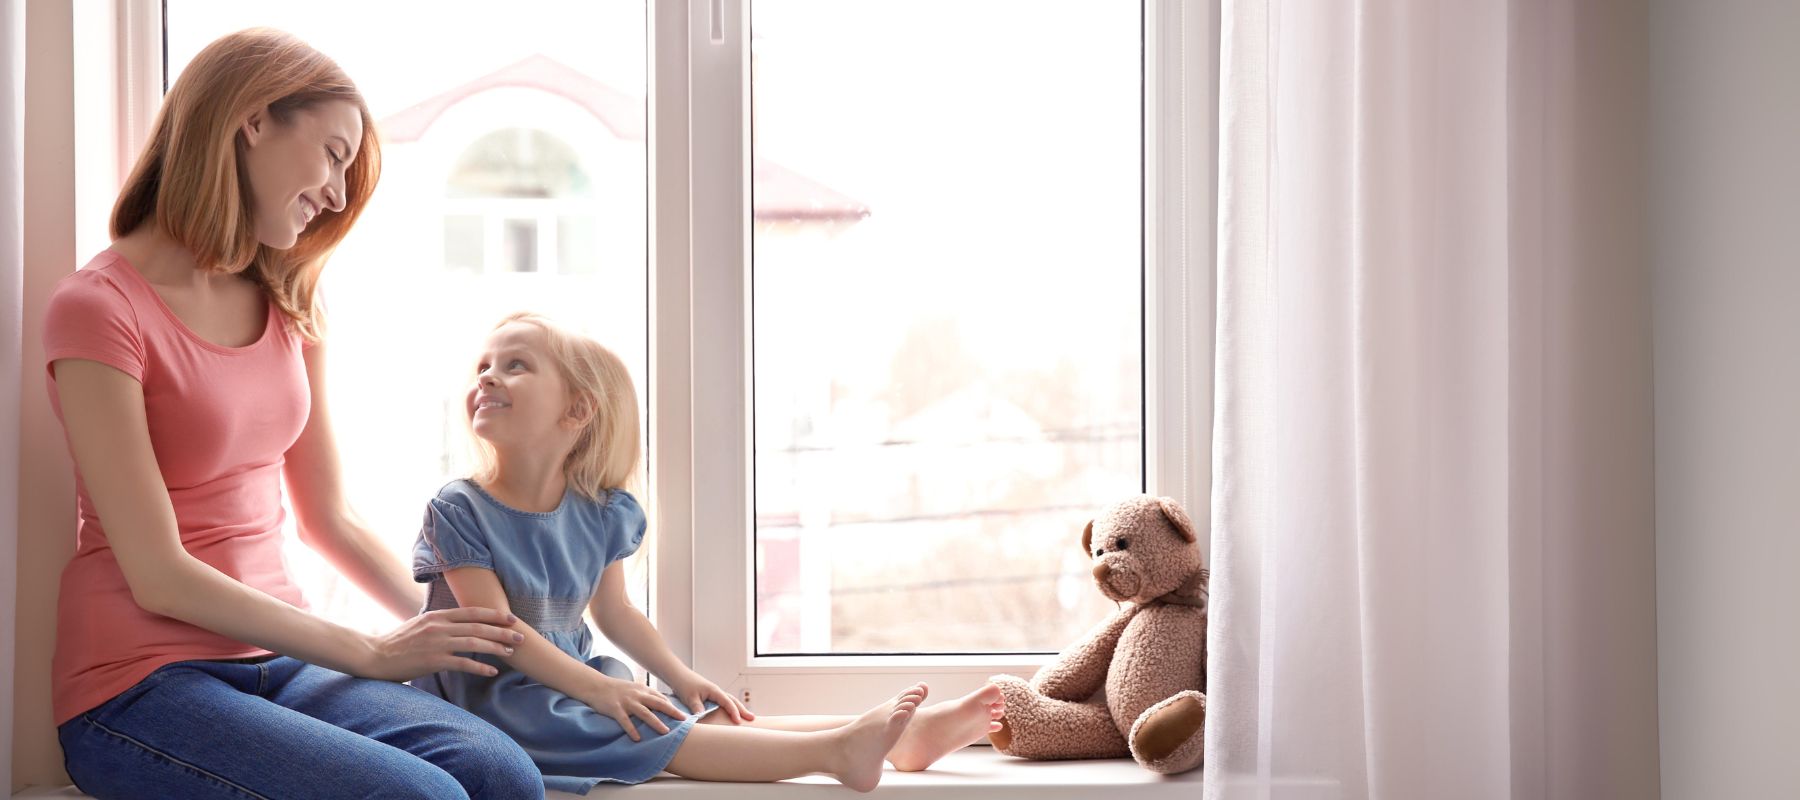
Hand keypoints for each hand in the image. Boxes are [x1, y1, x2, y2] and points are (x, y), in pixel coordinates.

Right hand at [359, 606, 522, 681]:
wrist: (375, 656)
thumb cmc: (398, 642)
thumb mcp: (420, 624)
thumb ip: (440, 623)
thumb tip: (458, 624)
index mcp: (438, 616)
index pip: (472, 612)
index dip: (494, 615)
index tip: (511, 618)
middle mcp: (440, 626)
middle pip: (478, 627)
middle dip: (502, 631)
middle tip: (521, 636)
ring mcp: (437, 643)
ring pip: (474, 643)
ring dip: (496, 648)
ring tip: (511, 652)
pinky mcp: (433, 661)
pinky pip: (462, 663)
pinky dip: (479, 666)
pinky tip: (491, 670)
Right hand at [581, 675, 688, 741]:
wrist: (596, 685)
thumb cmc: (616, 689)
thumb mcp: (634, 688)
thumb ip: (646, 695)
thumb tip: (662, 703)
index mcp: (642, 690)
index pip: (661, 698)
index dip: (673, 706)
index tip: (684, 714)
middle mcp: (637, 695)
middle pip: (658, 704)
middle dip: (672, 712)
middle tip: (683, 720)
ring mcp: (626, 702)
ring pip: (644, 713)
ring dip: (656, 722)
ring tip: (665, 732)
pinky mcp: (615, 709)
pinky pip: (625, 721)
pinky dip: (632, 730)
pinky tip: (637, 738)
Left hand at [667, 670, 753, 724]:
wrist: (677, 675)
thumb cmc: (684, 684)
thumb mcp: (690, 697)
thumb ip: (697, 708)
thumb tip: (702, 717)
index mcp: (714, 690)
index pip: (728, 702)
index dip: (734, 712)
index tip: (738, 721)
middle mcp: (716, 691)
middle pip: (733, 700)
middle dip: (742, 710)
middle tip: (752, 718)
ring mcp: (713, 693)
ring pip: (729, 701)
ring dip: (738, 708)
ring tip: (746, 717)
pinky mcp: (709, 696)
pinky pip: (723, 702)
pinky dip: (729, 707)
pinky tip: (730, 714)